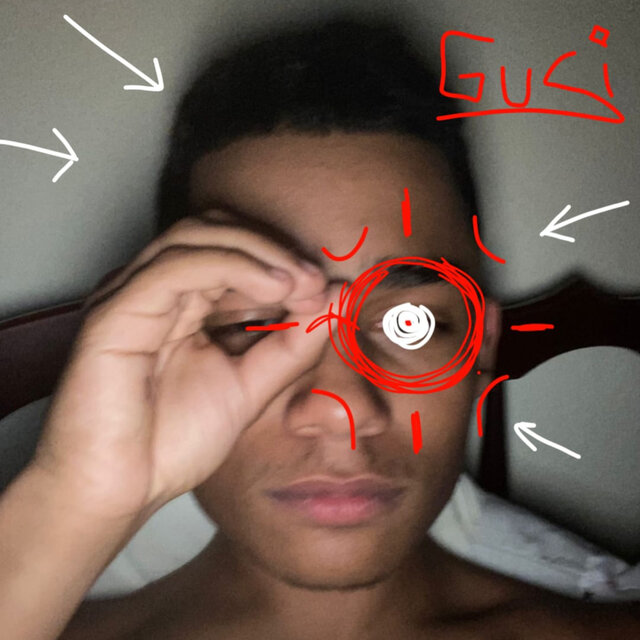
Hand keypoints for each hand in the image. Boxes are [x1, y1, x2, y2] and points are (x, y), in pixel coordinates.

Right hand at [31, 215, 331, 521]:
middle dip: (272, 248)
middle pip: (216, 230)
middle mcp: (155, 289)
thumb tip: (335, 297)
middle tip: (314, 279)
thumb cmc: (172, 442)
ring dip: (258, 252)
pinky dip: (232, 266)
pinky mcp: (115, 311)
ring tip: (300, 282)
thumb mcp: (252, 385)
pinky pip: (177, 268)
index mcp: (181, 302)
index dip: (282, 259)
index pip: (233, 250)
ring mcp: (131, 295)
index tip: (325, 286)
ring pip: (197, 237)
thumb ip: (293, 343)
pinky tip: (273, 288)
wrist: (120, 491)